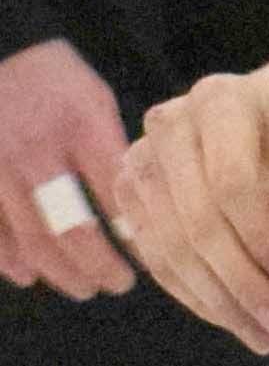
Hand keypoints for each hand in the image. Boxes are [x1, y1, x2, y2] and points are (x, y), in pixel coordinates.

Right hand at [0, 40, 136, 298]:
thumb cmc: (53, 78)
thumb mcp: (96, 100)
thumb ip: (112, 149)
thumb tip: (135, 205)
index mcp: (80, 126)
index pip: (117, 194)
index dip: (138, 233)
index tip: (156, 255)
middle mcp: (36, 151)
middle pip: (72, 227)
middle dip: (100, 265)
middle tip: (121, 285)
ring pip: (30, 238)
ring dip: (60, 271)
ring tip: (85, 287)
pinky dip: (8, 258)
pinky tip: (28, 275)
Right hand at [115, 64, 268, 353]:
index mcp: (218, 101)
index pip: (231, 184)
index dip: (260, 239)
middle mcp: (167, 127)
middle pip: (195, 223)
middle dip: (238, 284)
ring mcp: (140, 162)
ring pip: (169, 248)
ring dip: (215, 301)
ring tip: (261, 335)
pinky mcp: (130, 196)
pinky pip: (155, 256)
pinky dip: (193, 294)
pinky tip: (228, 318)